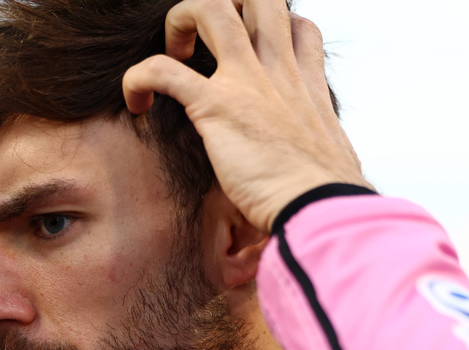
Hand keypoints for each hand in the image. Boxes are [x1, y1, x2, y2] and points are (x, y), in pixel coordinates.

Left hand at [123, 0, 370, 231]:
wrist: (319, 210)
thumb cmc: (323, 202)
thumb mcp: (331, 164)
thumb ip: (315, 158)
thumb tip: (314, 184)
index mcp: (306, 87)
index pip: (298, 27)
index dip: (272, 29)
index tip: (251, 56)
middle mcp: (278, 73)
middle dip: (226, 7)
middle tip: (206, 48)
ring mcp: (246, 82)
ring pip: (211, 7)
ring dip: (181, 21)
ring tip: (174, 56)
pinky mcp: (215, 105)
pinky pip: (162, 70)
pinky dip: (138, 78)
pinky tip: (137, 103)